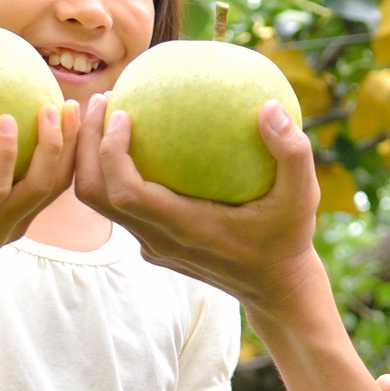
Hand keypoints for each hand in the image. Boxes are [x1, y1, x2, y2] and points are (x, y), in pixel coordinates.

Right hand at [0, 100, 80, 294]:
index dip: (4, 157)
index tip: (6, 117)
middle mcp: (1, 226)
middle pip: (41, 188)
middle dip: (52, 148)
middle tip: (51, 106)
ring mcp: (20, 223)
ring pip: (58, 187)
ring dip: (70, 148)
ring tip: (72, 106)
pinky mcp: (30, 217)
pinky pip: (57, 186)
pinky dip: (68, 155)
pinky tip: (67, 121)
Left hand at [72, 93, 322, 311]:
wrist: (276, 290)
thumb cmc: (288, 240)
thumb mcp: (303, 197)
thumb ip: (292, 152)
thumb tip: (268, 107)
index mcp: (185, 227)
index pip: (125, 192)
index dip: (110, 152)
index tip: (122, 113)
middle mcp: (159, 238)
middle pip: (94, 193)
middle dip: (86, 145)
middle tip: (103, 99)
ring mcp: (153, 244)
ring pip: (99, 202)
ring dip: (92, 157)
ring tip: (110, 114)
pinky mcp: (156, 244)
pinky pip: (120, 205)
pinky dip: (112, 171)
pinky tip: (138, 140)